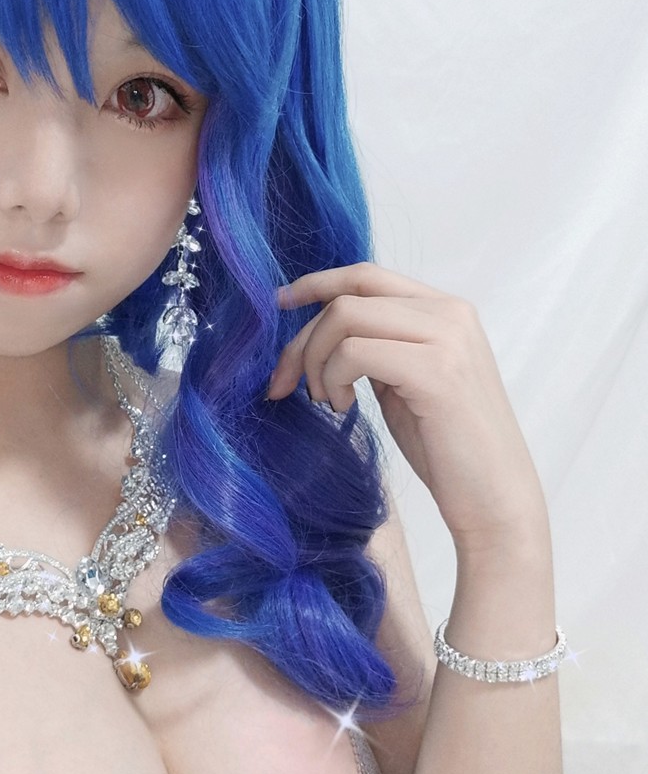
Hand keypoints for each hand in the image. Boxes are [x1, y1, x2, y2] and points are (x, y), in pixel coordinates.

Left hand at [267, 262, 547, 550]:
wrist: (495, 498)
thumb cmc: (446, 447)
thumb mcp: (404, 381)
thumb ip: (376, 345)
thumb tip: (317, 330)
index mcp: (445, 310)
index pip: (367, 276)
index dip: (316, 284)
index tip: (279, 303)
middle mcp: (450, 313)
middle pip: (347, 298)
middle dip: (302, 339)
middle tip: (285, 383)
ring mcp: (447, 338)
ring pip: (345, 317)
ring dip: (316, 361)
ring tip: (327, 401)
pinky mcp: (436, 371)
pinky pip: (354, 352)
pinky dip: (333, 378)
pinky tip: (343, 408)